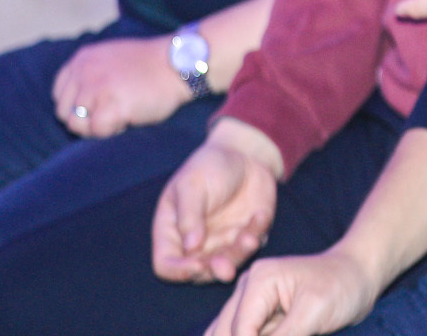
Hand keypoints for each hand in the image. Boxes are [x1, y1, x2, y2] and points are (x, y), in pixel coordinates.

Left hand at [52, 35, 189, 138]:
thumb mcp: (110, 59)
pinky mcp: (111, 104)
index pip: (59, 94)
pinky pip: (98, 131)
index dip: (78, 105)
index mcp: (81, 59)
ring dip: (98, 127)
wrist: (179, 63)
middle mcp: (83, 72)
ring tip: (121, 114)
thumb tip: (75, 108)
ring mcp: (96, 88)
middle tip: (112, 112)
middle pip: (64, 113)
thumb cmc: (149, 66)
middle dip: (86, 119)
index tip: (99, 105)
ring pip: (77, 125)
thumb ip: (89, 75)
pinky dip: (112, 130)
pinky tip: (129, 117)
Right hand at [154, 120, 284, 283]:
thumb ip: (189, 215)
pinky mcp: (245, 236)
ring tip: (250, 239)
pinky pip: (252, 246)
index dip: (178, 271)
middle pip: (199, 272)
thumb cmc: (208, 166)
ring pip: (228, 264)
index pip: (166, 264)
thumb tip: (190, 248)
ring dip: (239, 257)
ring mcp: (221, 243)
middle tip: (226, 269)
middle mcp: (195, 244)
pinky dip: (257, 234)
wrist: (243, 154)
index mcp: (172, 232)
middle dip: (214, 272)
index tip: (196, 266)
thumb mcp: (192, 184)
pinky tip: (260, 215)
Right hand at [207, 247, 382, 335]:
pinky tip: (284, 333)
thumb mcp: (314, 313)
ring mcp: (250, 301)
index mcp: (259, 280)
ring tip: (292, 332)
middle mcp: (247, 288)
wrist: (358, 275)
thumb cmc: (342, 286)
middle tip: (291, 334)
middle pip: (226, 333)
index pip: (239, 330)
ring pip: (227, 334)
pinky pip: (242, 334)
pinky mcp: (259, 315)